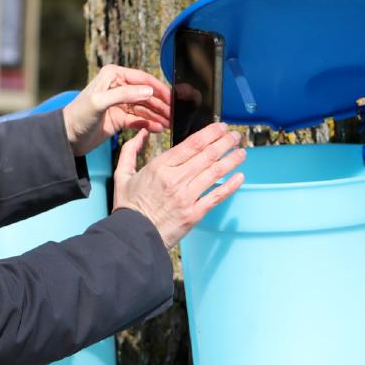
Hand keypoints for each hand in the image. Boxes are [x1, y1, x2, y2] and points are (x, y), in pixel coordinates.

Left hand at [63, 65, 171, 157]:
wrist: (66, 138)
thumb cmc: (77, 116)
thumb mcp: (98, 103)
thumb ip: (124, 95)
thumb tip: (148, 91)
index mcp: (113, 75)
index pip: (142, 79)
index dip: (159, 88)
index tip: (172, 99)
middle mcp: (118, 86)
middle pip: (146, 94)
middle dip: (161, 104)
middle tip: (174, 115)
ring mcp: (120, 103)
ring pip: (145, 108)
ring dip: (157, 116)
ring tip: (170, 124)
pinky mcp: (120, 118)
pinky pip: (139, 119)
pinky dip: (149, 124)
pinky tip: (158, 129)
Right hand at [111, 124, 246, 248]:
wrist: (133, 236)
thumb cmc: (128, 207)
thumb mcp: (122, 174)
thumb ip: (130, 151)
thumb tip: (142, 133)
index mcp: (160, 167)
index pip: (192, 144)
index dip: (210, 133)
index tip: (220, 127)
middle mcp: (176, 179)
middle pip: (207, 155)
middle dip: (225, 142)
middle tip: (235, 136)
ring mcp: (187, 197)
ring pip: (215, 172)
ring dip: (231, 160)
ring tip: (242, 152)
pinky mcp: (194, 213)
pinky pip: (216, 196)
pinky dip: (230, 185)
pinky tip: (240, 176)